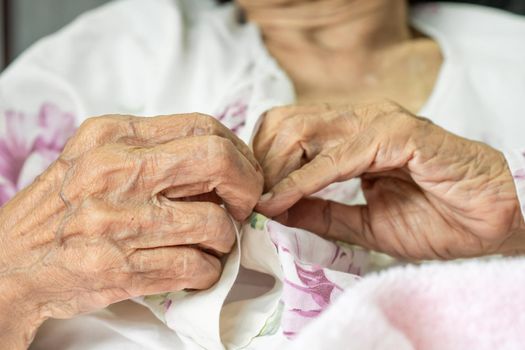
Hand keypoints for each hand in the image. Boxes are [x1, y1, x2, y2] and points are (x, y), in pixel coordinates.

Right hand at [0, 113, 262, 348]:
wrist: (8, 265)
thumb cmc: (61, 209)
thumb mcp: (97, 158)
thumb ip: (154, 151)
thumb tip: (223, 158)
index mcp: (113, 137)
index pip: (204, 126)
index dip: (238, 152)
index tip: (242, 172)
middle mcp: (115, 173)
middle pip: (219, 161)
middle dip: (247, 187)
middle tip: (242, 205)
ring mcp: (118, 222)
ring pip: (215, 222)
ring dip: (226, 238)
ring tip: (211, 242)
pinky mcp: (121, 268)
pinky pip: (196, 266)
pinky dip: (208, 269)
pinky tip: (195, 266)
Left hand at [254, 101, 524, 259]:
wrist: (489, 224)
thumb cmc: (434, 218)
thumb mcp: (361, 221)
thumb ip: (320, 210)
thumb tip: (274, 207)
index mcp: (350, 133)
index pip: (285, 129)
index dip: (261, 162)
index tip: (247, 197)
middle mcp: (361, 119)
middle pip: (285, 123)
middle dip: (262, 165)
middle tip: (253, 201)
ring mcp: (380, 121)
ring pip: (303, 131)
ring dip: (277, 170)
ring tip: (266, 203)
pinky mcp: (400, 134)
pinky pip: (337, 155)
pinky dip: (304, 180)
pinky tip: (283, 200)